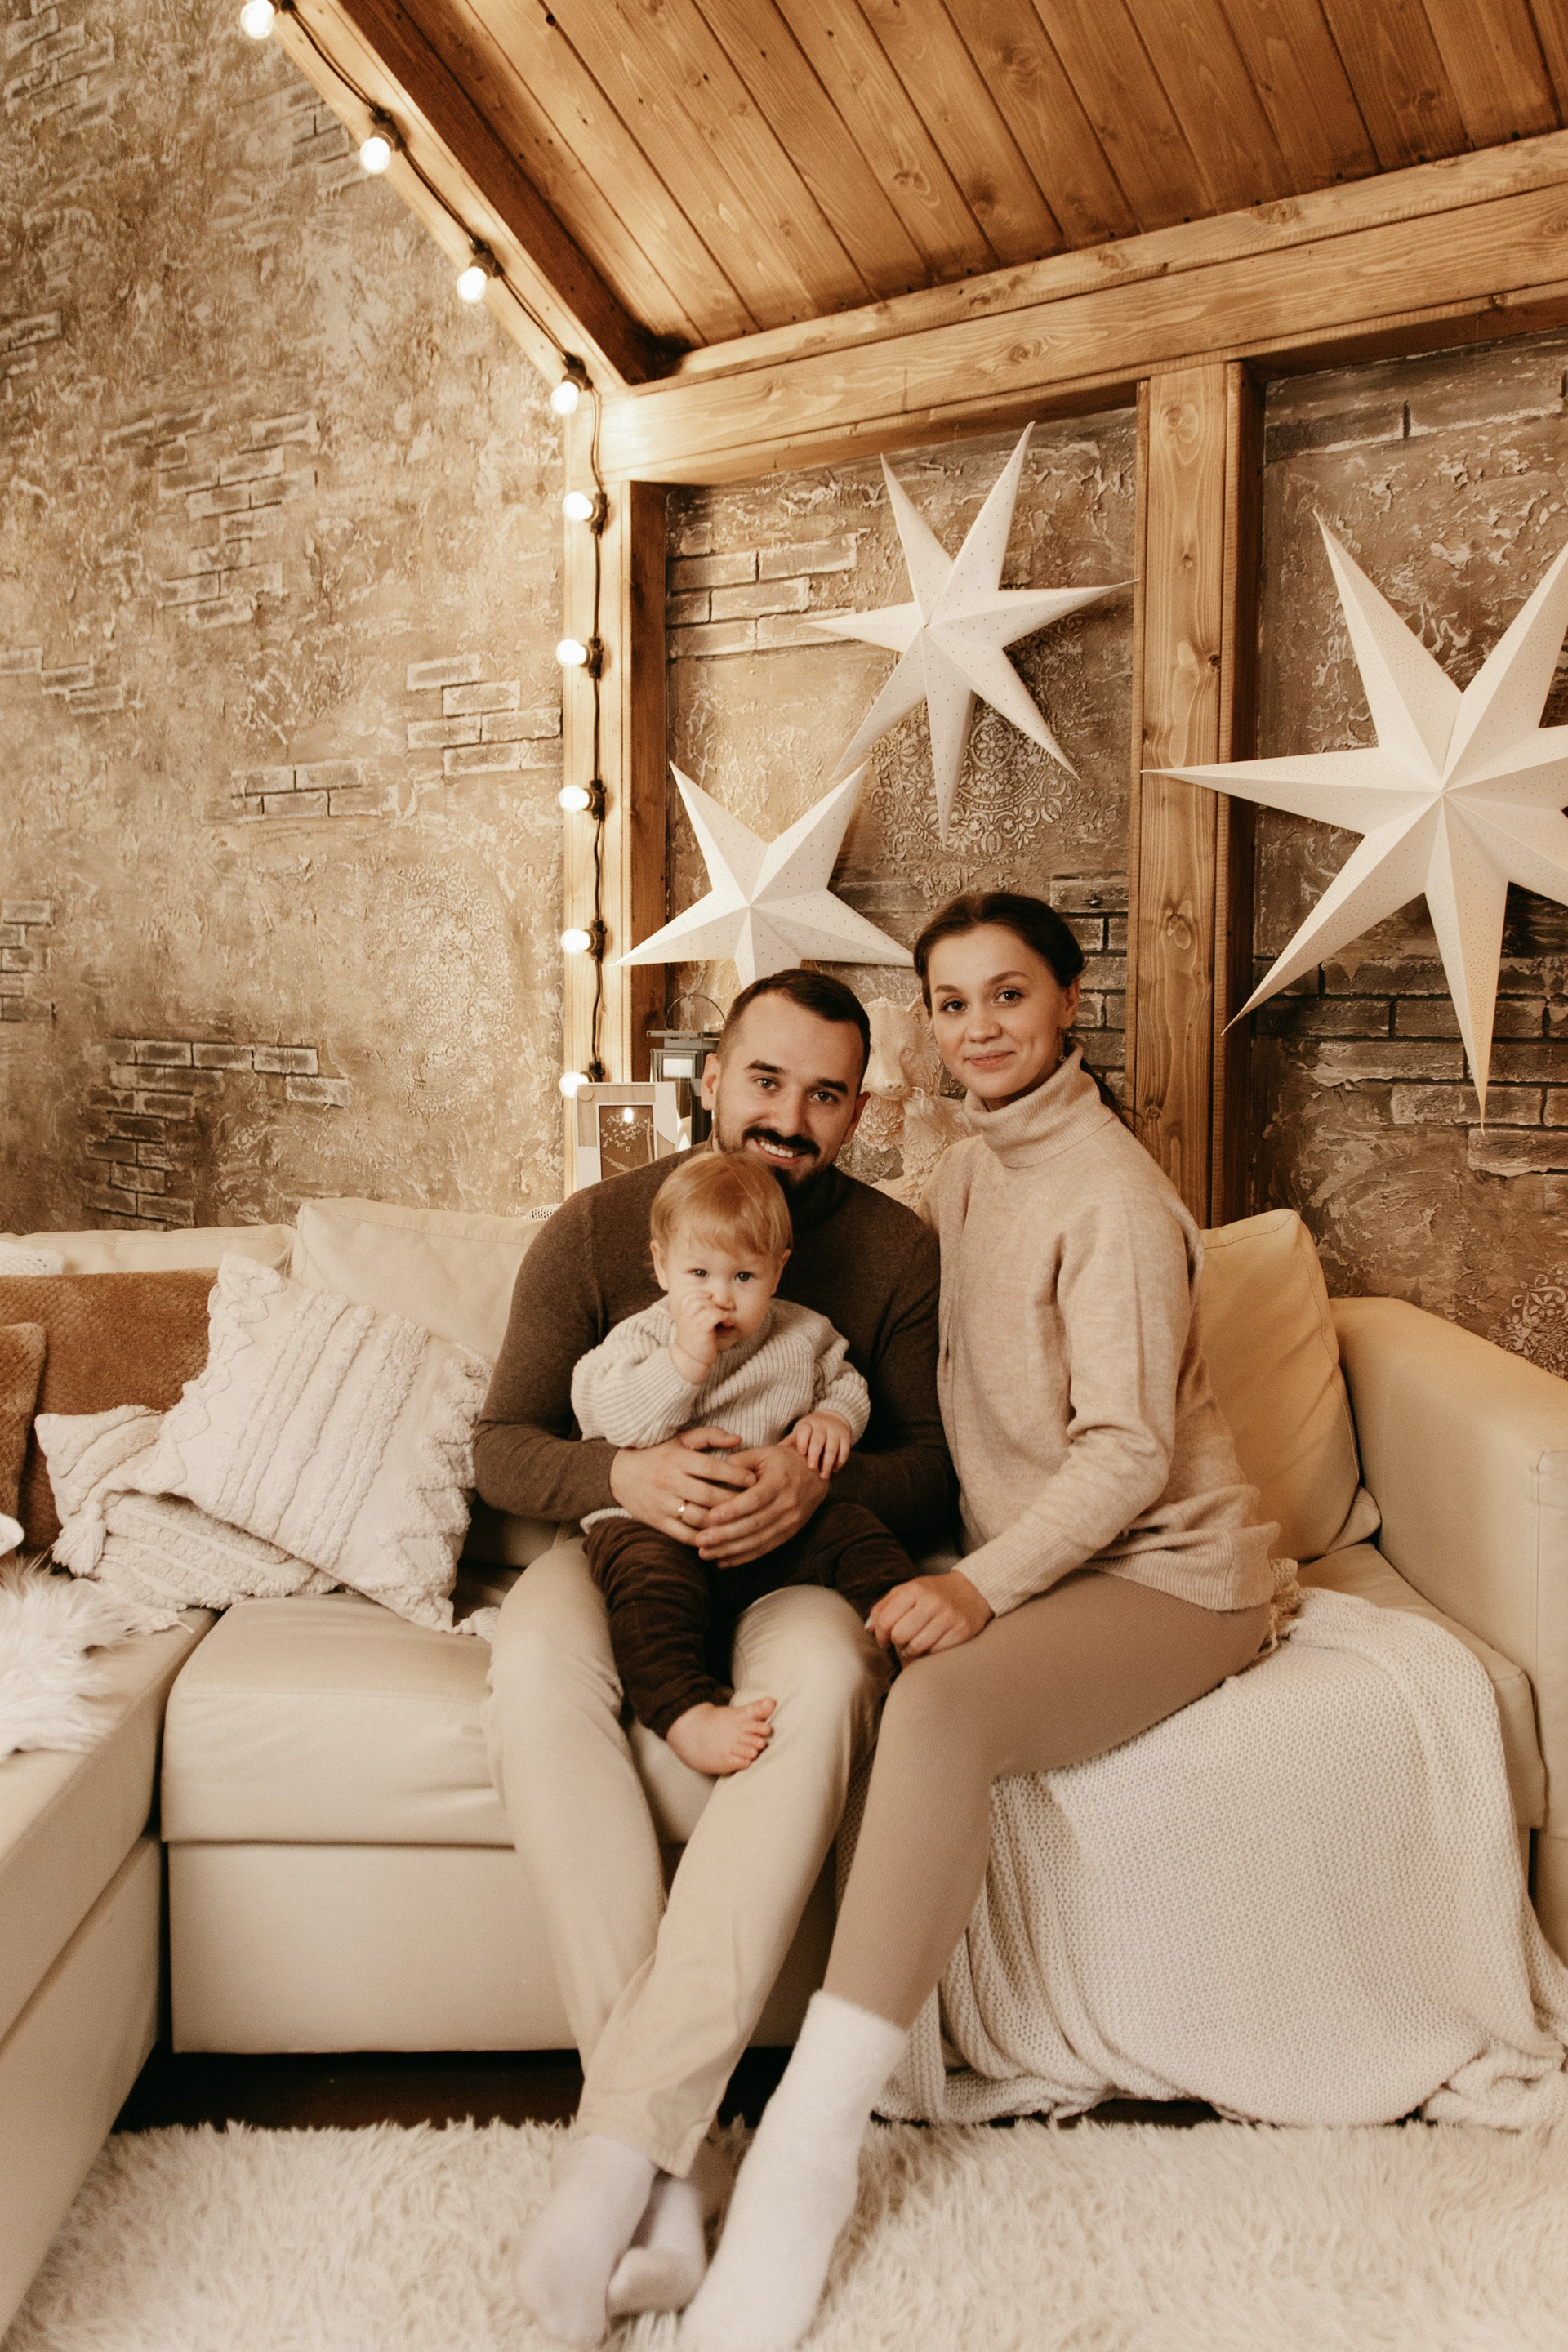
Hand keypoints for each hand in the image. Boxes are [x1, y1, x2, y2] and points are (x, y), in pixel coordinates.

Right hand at [608, 1425, 753, 1545]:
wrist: (617, 1473)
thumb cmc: (656, 1453)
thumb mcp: (680, 1439)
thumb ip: (709, 1436)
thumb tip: (739, 1440)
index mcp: (677, 1459)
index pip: (711, 1467)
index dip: (735, 1474)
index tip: (753, 1479)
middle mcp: (669, 1481)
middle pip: (709, 1495)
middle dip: (734, 1501)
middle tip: (754, 1503)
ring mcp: (662, 1503)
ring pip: (698, 1518)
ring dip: (722, 1522)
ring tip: (740, 1521)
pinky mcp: (657, 1521)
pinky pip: (683, 1535)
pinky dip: (703, 1538)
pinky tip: (719, 1536)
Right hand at [669, 1295, 726, 1383]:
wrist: (689, 1362)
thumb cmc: (695, 1345)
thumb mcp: (692, 1327)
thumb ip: (698, 1315)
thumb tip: (715, 1303)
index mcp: (683, 1315)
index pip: (690, 1297)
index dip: (702, 1296)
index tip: (711, 1303)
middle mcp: (686, 1317)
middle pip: (699, 1299)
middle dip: (712, 1304)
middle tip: (720, 1314)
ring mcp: (693, 1323)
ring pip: (708, 1306)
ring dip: (720, 1311)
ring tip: (725, 1321)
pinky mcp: (702, 1330)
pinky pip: (715, 1315)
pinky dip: (724, 1317)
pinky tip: (727, 1325)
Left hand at [696, 1443, 826, 1566]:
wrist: (814, 1475)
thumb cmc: (782, 1461)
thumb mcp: (763, 1453)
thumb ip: (740, 1461)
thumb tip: (716, 1471)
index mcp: (780, 1482)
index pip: (755, 1500)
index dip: (733, 1509)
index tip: (711, 1516)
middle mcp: (787, 1504)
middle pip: (754, 1524)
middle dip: (725, 1535)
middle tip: (700, 1540)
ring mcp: (790, 1522)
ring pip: (757, 1541)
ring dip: (729, 1550)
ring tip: (705, 1553)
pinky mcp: (788, 1534)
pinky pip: (764, 1549)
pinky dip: (742, 1558)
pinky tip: (722, 1562)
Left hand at [789, 1411, 853, 1476]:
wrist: (832, 1418)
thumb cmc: (811, 1430)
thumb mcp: (800, 1432)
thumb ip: (791, 1441)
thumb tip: (775, 1453)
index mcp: (807, 1424)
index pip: (804, 1430)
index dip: (803, 1441)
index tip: (801, 1452)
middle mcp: (822, 1426)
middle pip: (818, 1439)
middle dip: (815, 1454)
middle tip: (811, 1468)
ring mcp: (835, 1431)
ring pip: (833, 1447)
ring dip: (828, 1462)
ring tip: (823, 1476)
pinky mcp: (846, 1437)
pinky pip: (844, 1450)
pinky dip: (840, 1462)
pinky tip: (834, 1470)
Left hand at [868, 1570, 992, 1659]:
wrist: (973, 1590)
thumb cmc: (935, 1593)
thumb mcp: (908, 1591)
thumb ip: (884, 1607)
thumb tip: (869, 1629)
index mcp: (914, 1589)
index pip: (885, 1621)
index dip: (880, 1636)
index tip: (884, 1640)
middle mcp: (932, 1601)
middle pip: (899, 1636)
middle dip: (896, 1643)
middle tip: (901, 1642)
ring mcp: (948, 1616)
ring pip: (916, 1647)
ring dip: (911, 1651)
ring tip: (914, 1644)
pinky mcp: (961, 1631)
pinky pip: (935, 1652)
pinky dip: (929, 1653)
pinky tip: (930, 1644)